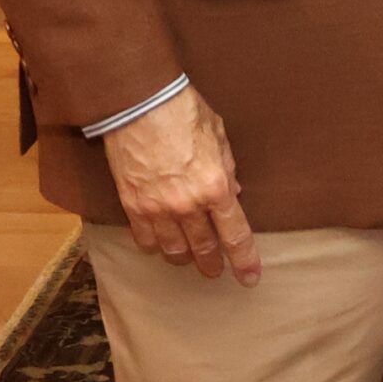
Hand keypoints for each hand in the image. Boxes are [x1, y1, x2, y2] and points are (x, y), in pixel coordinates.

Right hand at [102, 84, 258, 284]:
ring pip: (173, 250)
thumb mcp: (219, 137)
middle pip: (203, 249)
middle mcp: (188, 204)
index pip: (235, 235)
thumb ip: (227, 169)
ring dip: (183, 258)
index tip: (250, 278)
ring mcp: (157, 208)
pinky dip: (154, 245)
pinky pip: (144, 239)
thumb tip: (232, 195)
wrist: (140, 103)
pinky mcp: (132, 206)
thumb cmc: (184, 113)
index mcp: (216, 186)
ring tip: (188, 258)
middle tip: (215, 272)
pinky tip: (159, 243)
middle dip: (212, 264)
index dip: (244, 260)